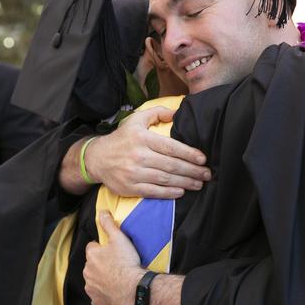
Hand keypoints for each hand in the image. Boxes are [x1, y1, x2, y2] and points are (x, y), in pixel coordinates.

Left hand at [84, 211, 144, 304]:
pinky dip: (103, 294)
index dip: (102, 248)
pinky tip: (114, 292)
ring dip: (101, 279)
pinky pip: (97, 296)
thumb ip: (109, 224)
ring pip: (93, 280)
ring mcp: (91, 288)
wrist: (133, 289)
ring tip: (116, 278)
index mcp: (91, 255)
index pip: (92, 247)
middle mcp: (87, 272)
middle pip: (92, 264)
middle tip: (116, 265)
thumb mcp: (119, 239)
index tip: (112, 251)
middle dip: (101, 264)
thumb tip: (101, 212)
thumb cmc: (126, 263)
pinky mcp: (96, 301)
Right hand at [86, 107, 210, 198]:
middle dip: (193, 171)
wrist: (97, 158)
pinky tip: (181, 191)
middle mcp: (139, 156)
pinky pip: (154, 192)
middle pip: (171, 165)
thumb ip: (158, 113)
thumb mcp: (136, 119)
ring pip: (165, 180)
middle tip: (207, 174)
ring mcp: (134, 173)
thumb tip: (178, 112)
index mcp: (142, 138)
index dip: (189, 154)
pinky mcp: (130, 187)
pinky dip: (169, 193)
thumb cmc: (122, 138)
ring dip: (185, 183)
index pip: (171, 147)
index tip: (203, 159)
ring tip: (199, 184)